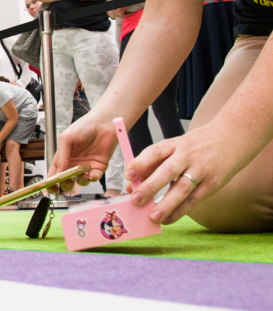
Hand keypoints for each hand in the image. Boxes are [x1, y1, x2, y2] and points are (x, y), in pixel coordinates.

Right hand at [46, 113, 118, 193]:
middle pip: (67, 180)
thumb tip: (58, 171)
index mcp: (63, 157)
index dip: (51, 182)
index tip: (50, 189)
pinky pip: (94, 178)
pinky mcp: (99, 167)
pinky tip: (91, 173)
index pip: (55, 173)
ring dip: (80, 181)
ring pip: (80, 182)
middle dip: (65, 185)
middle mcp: (74, 164)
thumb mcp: (66, 138)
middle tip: (67, 182)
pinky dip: (92, 178)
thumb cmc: (83, 127)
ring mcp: (86, 166)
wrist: (103, 123)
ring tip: (81, 173)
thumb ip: (61, 155)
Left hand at [125, 122, 242, 224]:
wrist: (231, 138)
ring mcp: (201, 170)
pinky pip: (194, 200)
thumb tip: (131, 186)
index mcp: (174, 144)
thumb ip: (152, 164)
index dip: (141, 163)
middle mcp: (187, 156)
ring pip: (182, 188)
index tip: (128, 175)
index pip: (155, 152)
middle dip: (151, 186)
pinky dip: (179, 212)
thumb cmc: (194, 146)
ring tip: (152, 217)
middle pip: (168, 171)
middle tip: (135, 199)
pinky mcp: (212, 184)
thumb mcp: (174, 147)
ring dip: (166, 204)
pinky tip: (167, 220)